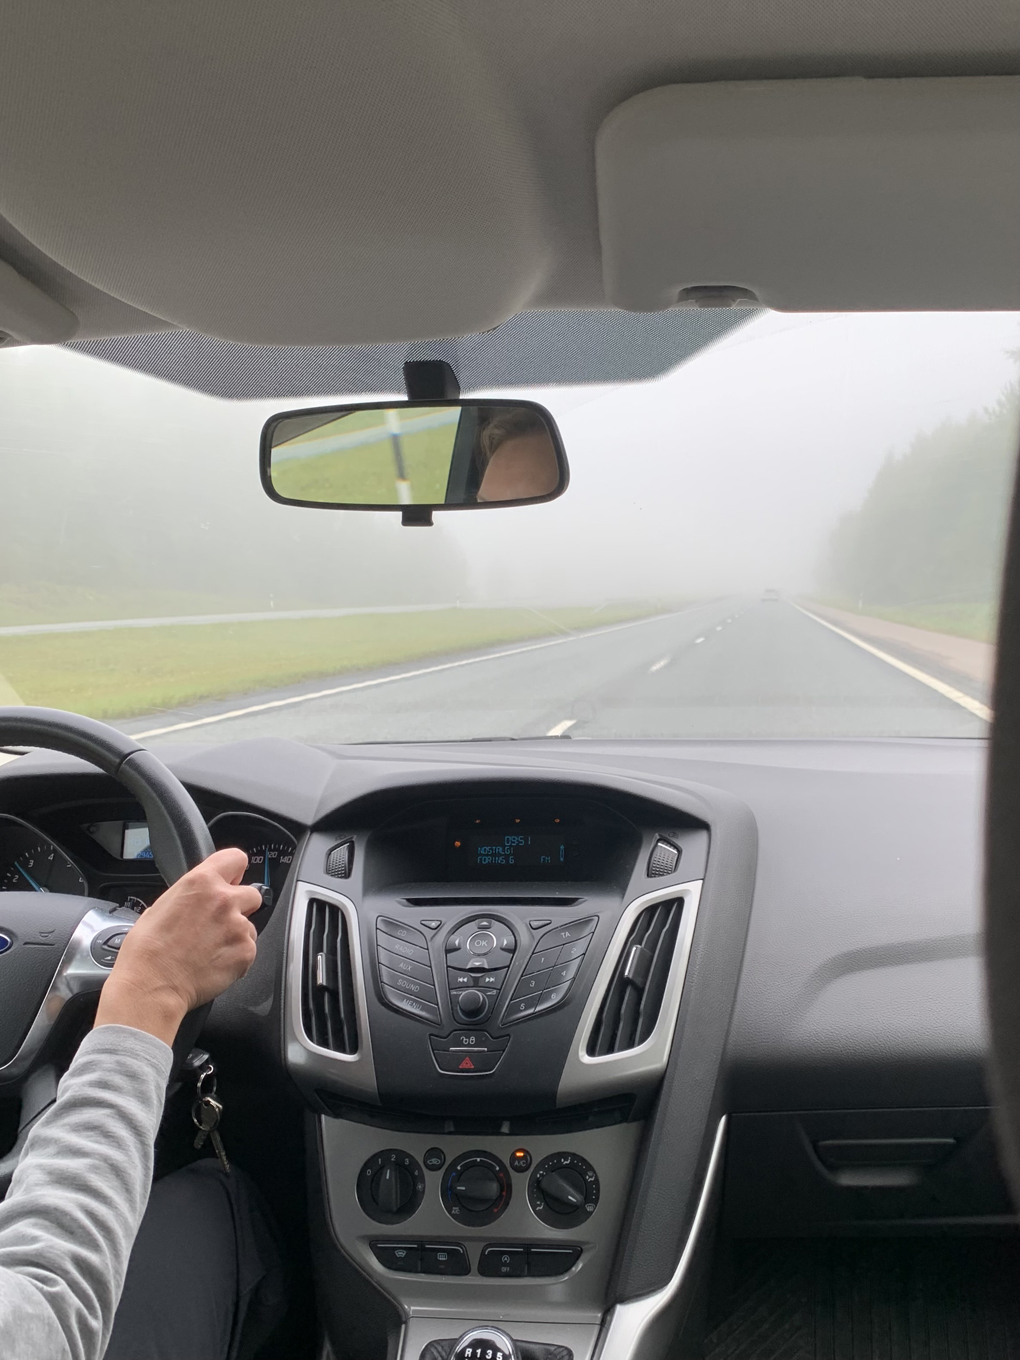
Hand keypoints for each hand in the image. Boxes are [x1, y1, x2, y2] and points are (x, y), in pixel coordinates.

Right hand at [95, 848, 260, 1045]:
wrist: (151, 986)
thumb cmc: (146, 952)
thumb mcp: (160, 906)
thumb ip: (189, 896)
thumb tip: (197, 898)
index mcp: (201, 882)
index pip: (236, 858)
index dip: (235, 871)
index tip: (232, 880)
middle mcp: (224, 900)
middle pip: (252, 893)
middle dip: (240, 906)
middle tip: (219, 923)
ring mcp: (238, 926)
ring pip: (250, 925)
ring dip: (236, 934)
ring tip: (210, 950)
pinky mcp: (246, 951)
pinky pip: (249, 949)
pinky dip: (237, 957)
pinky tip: (214, 963)